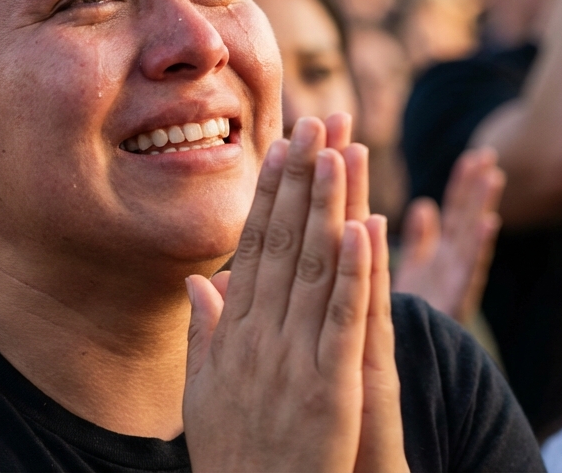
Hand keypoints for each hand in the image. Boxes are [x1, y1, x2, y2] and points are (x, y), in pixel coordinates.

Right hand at [184, 117, 371, 471]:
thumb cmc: (234, 455)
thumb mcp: (202, 390)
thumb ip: (203, 332)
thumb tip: (197, 280)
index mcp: (234, 334)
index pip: (253, 247)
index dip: (269, 194)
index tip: (282, 147)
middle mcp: (259, 338)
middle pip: (282, 243)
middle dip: (301, 180)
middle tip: (316, 121)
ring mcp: (294, 361)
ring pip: (313, 269)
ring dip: (328, 206)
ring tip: (341, 151)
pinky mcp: (330, 388)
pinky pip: (343, 320)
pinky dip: (353, 273)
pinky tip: (364, 228)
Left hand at [393, 149, 504, 322]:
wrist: (385, 371)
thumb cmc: (398, 325)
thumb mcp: (408, 278)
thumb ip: (421, 243)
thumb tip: (426, 204)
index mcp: (437, 263)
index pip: (452, 216)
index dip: (464, 187)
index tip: (476, 156)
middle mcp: (448, 274)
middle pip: (465, 224)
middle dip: (476, 190)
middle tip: (487, 155)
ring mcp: (452, 290)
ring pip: (469, 242)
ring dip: (481, 207)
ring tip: (493, 174)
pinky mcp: (452, 308)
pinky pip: (467, 276)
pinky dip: (479, 248)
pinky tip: (490, 223)